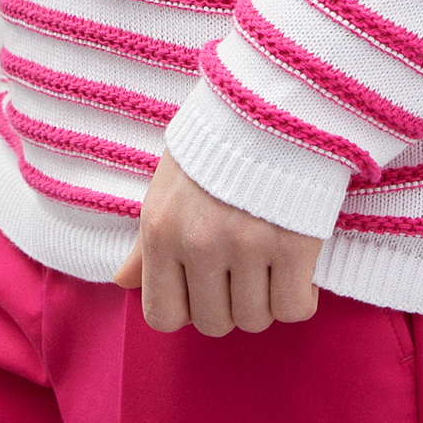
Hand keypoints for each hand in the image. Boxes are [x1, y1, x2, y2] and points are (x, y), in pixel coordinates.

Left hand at [113, 148, 322, 334]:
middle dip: (229, 303)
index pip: (162, 316)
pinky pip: (293, 308)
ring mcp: (249, 245)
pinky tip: (297, 267)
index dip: (186, 308)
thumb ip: (147, 244)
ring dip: (265, 299)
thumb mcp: (168, 186)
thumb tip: (123, 282)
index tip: (204, 285)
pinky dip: (300, 296)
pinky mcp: (295, 243)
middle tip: (242, 269)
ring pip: (256, 319)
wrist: (273, 100)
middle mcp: (200, 243)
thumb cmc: (215, 144)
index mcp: (161, 231)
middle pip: (214, 323)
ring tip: (270, 262)